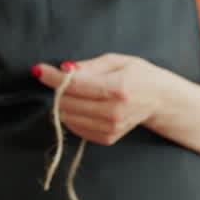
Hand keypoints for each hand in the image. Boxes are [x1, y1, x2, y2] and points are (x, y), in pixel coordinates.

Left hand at [32, 53, 173, 144]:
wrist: (160, 100)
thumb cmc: (139, 75)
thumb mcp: (118, 60)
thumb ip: (90, 66)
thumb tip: (65, 70)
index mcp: (117, 88)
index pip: (75, 85)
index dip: (53, 77)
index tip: (39, 70)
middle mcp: (113, 112)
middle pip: (67, 103)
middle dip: (58, 90)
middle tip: (62, 80)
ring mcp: (110, 128)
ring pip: (68, 118)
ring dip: (64, 103)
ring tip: (75, 93)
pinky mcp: (107, 138)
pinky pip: (76, 128)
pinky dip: (72, 116)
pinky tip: (83, 106)